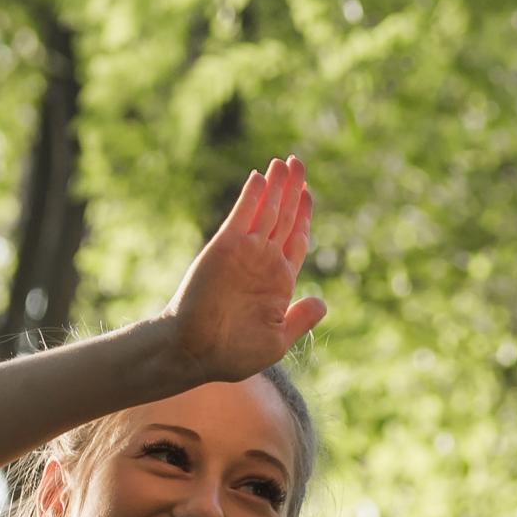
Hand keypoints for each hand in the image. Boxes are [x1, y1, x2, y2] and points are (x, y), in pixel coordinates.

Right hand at [162, 155, 326, 384]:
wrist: (195, 352)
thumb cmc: (234, 354)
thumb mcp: (277, 340)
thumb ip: (300, 320)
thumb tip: (321, 302)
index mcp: (279, 282)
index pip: (296, 239)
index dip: (304, 215)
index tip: (308, 193)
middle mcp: (263, 262)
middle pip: (284, 217)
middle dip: (293, 190)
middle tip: (299, 162)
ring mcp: (245, 252)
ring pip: (267, 211)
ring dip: (277, 186)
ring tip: (286, 162)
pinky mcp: (225, 246)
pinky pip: (242, 216)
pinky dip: (252, 196)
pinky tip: (261, 177)